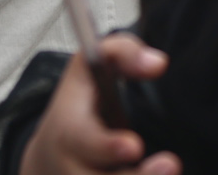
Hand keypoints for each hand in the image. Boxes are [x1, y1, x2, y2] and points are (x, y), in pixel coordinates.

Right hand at [20, 36, 178, 174]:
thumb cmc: (78, 108)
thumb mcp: (89, 69)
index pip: (82, 141)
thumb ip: (122, 53)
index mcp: (68, 131)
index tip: (133, 145)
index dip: (105, 146)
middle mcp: (71, 169)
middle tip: (171, 165)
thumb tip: (158, 63)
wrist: (46, 159)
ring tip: (170, 172)